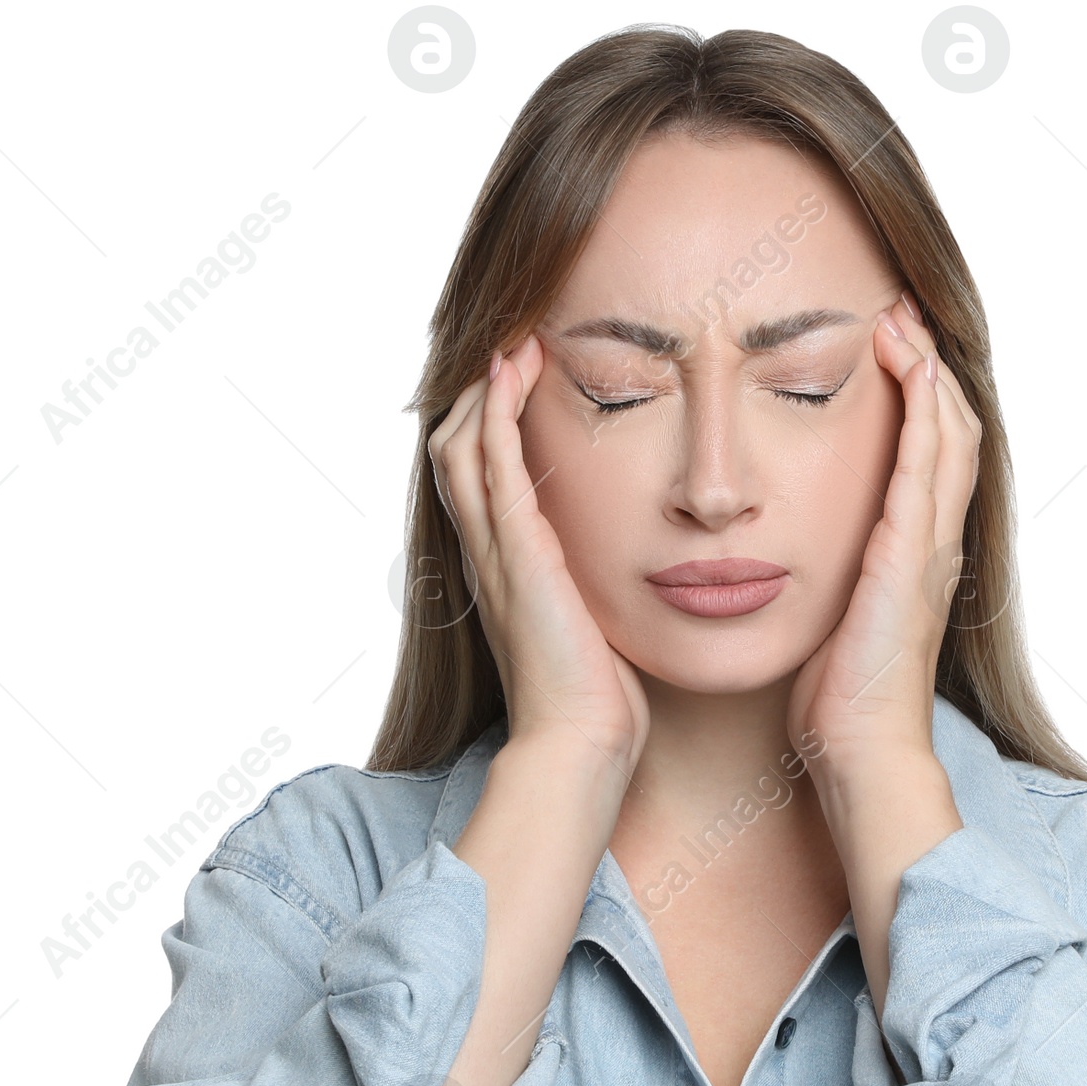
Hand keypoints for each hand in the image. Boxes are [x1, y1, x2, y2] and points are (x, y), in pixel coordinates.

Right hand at [429, 335, 649, 773]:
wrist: (580, 744)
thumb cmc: (598, 702)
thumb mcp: (594, 631)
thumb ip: (595, 596)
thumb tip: (631, 577)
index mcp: (503, 572)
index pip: (478, 480)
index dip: (489, 426)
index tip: (523, 382)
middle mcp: (486, 557)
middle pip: (455, 451)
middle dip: (477, 395)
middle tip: (513, 345)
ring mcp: (494, 554)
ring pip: (461, 446)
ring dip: (484, 388)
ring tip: (513, 341)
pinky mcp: (517, 554)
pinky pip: (492, 464)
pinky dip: (496, 410)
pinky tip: (514, 369)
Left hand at [786, 293, 980, 1018]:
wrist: (859, 754)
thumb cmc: (835, 704)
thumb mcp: (828, 624)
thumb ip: (822, 584)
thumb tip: (777, 558)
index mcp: (909, 557)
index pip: (923, 458)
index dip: (912, 401)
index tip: (884, 350)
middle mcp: (931, 543)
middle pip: (948, 431)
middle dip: (926, 368)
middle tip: (900, 309)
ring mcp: (929, 546)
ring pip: (948, 433)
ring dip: (928, 369)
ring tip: (902, 316)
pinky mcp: (912, 555)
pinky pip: (927, 462)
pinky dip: (922, 406)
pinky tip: (907, 362)